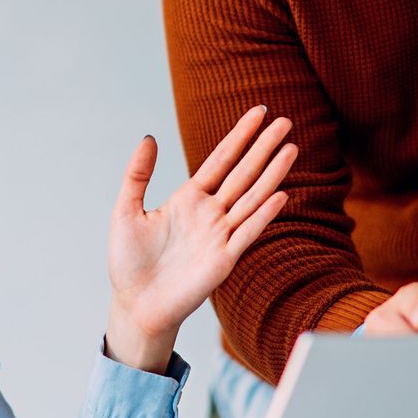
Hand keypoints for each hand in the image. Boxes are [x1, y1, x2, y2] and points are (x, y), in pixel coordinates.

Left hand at [105, 105, 296, 372]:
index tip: (258, 112)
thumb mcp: (126, 211)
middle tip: (285, 121)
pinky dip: (264, 214)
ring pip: (252, 198)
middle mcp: (210, 213)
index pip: (220, 160)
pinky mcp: (224, 259)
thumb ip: (138, 175)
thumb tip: (149, 137)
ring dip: (272, 174)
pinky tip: (281, 194)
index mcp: (189, 198)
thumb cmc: (128, 262)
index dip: (240, 136)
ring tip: (291, 148)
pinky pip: (247, 232)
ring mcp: (220, 235)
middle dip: (263, 147)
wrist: (135, 305)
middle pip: (243, 173)